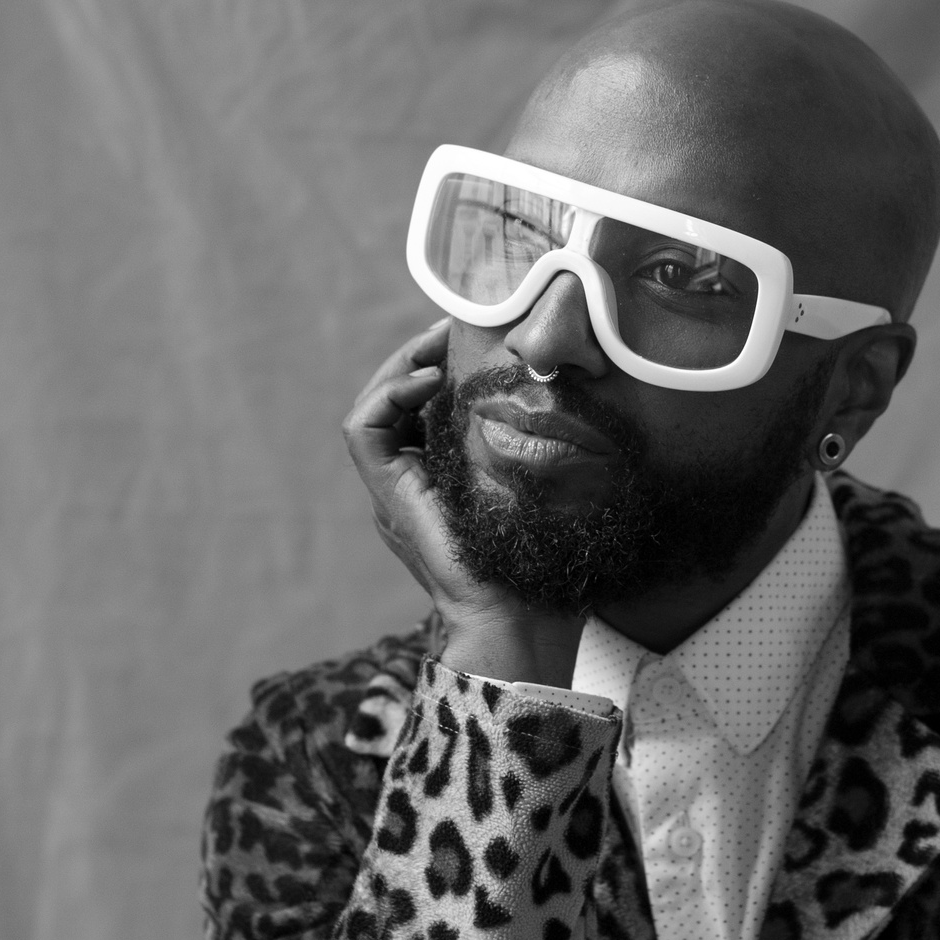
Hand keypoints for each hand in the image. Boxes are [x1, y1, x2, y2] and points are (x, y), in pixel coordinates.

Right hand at [343, 324, 580, 687]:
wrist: (522, 614)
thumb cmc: (547, 558)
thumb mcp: (546, 482)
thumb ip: (542, 447)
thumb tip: (577, 392)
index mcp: (447, 478)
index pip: (428, 407)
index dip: (440, 365)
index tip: (474, 334)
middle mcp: (414, 481)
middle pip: (398, 402)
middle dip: (420, 356)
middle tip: (453, 325)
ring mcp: (397, 489)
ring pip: (375, 409)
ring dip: (401, 368)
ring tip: (438, 347)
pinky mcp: (388, 494)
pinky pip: (362, 431)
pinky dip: (386, 397)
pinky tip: (427, 380)